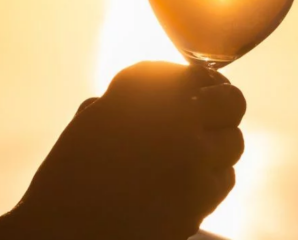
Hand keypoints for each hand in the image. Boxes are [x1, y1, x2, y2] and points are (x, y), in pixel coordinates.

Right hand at [0, 62, 244, 239]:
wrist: (64, 233)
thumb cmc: (68, 180)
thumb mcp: (91, 124)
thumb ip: (127, 102)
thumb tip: (161, 94)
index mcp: (141, 93)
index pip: (191, 74)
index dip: (198, 78)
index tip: (197, 85)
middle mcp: (174, 119)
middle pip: (228, 100)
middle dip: (223, 103)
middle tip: (211, 111)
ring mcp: (193, 159)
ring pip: (233, 141)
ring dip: (219, 142)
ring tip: (195, 151)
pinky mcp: (201, 197)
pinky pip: (225, 178)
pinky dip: (213, 176)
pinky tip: (191, 180)